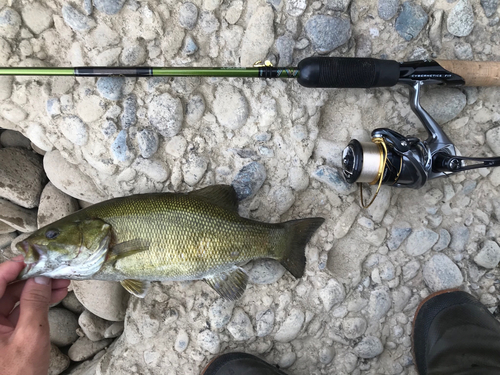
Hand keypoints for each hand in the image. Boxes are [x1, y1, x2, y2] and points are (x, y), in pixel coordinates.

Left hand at [0, 256, 69, 374]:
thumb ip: (35, 304)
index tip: (36, 258)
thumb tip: (40, 279)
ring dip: (36, 290)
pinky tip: (53, 296)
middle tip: (54, 271)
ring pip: (11, 299)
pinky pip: (15, 312)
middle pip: (4, 289)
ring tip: (60, 283)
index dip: (15, 266)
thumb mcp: (31, 337)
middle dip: (31, 278)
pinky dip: (33, 304)